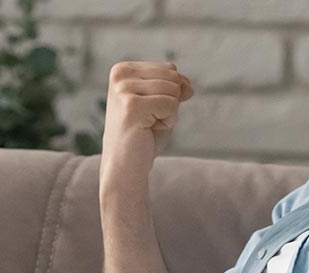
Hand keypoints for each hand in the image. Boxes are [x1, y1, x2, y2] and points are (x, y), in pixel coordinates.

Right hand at [100, 61, 193, 185]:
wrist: (125, 166)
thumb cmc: (143, 135)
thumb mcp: (162, 103)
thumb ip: (175, 87)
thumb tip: (188, 86)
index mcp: (124, 69)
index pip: (170, 69)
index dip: (170, 94)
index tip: (149, 110)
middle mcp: (120, 75)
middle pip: (173, 77)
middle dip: (171, 103)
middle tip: (149, 120)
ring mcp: (124, 89)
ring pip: (174, 91)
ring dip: (168, 113)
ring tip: (147, 125)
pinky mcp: (131, 106)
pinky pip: (171, 105)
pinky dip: (167, 121)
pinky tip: (148, 130)